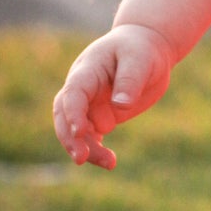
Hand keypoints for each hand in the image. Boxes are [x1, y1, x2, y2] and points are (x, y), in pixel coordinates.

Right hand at [52, 23, 174, 170]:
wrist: (146, 47)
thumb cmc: (141, 49)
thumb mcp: (139, 59)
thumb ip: (129, 81)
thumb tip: (120, 106)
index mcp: (87, 70)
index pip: (73, 92)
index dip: (73, 112)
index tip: (81, 131)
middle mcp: (83, 88)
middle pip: (65, 114)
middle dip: (70, 137)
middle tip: (81, 158)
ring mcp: (90, 104)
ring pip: (77, 130)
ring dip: (87, 148)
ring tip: (110, 163)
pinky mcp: (100, 116)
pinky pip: (91, 137)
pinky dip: (96, 150)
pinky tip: (110, 162)